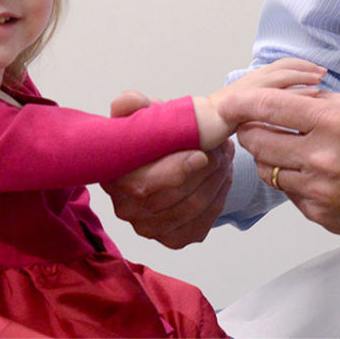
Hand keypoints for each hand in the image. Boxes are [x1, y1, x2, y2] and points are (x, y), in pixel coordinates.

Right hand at [101, 90, 233, 248]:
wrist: (175, 154)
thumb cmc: (157, 135)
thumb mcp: (145, 114)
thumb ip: (134, 105)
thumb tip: (128, 101)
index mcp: (114, 177)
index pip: (143, 185)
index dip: (175, 171)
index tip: (202, 154)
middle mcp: (125, 209)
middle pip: (172, 200)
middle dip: (205, 172)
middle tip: (222, 149)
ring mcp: (148, 228)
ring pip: (191, 210)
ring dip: (216, 181)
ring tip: (225, 158)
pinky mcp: (172, 238)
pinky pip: (201, 224)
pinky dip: (218, 199)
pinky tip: (221, 178)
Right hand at [196, 58, 325, 148]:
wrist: (193, 126)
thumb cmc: (214, 124)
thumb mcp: (243, 114)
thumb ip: (258, 110)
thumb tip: (275, 116)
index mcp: (251, 83)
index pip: (278, 67)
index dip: (298, 67)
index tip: (315, 70)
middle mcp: (251, 81)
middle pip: (282, 66)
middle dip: (304, 67)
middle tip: (322, 71)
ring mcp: (248, 89)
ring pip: (280, 75)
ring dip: (302, 75)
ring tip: (319, 79)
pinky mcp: (245, 100)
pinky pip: (273, 93)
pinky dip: (294, 92)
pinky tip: (307, 97)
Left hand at [219, 88, 339, 243]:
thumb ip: (321, 102)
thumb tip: (288, 97)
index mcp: (333, 123)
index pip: (268, 107)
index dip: (242, 103)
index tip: (231, 100)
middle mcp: (321, 157)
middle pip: (256, 142)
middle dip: (250, 129)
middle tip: (257, 123)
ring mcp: (319, 191)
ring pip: (268, 170)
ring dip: (270, 155)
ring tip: (290, 146)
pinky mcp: (320, 216)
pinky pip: (288, 193)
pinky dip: (292, 179)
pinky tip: (313, 171)